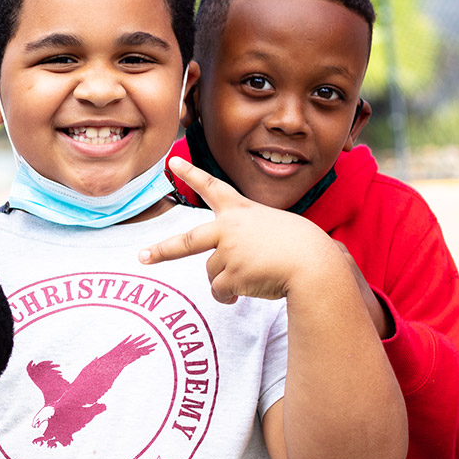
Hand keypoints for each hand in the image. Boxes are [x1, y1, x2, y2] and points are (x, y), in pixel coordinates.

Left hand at [140, 157, 348, 303]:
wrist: (315, 265)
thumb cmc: (306, 248)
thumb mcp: (276, 228)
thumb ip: (248, 239)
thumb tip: (229, 268)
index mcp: (242, 211)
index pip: (212, 187)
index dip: (191, 173)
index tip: (172, 162)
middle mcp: (229, 228)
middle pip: (187, 240)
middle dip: (162, 250)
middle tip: (142, 256)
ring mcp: (228, 251)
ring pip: (213, 273)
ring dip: (228, 282)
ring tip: (254, 277)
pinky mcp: (230, 274)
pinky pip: (220, 291)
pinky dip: (229, 297)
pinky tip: (248, 292)